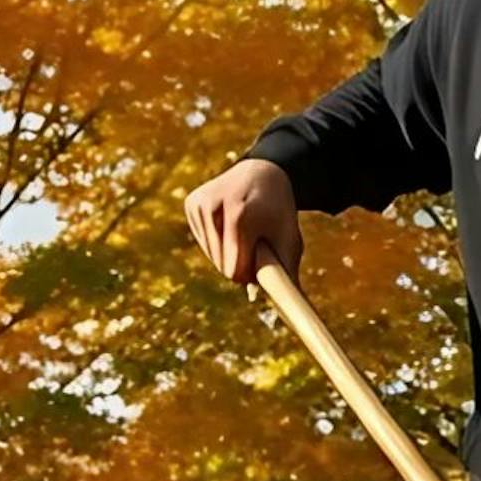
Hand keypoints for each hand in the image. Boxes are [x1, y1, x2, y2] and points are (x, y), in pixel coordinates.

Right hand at [185, 158, 300, 285]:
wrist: (262, 171)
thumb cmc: (279, 209)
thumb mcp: (289, 237)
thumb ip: (286, 272)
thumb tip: (288, 309)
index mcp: (239, 212)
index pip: (234, 267)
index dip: (250, 273)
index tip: (263, 261)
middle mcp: (214, 204)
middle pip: (222, 265)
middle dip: (241, 264)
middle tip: (257, 241)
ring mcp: (199, 202)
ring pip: (212, 256)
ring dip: (230, 254)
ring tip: (245, 229)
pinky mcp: (191, 203)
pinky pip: (204, 244)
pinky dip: (219, 243)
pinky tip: (230, 223)